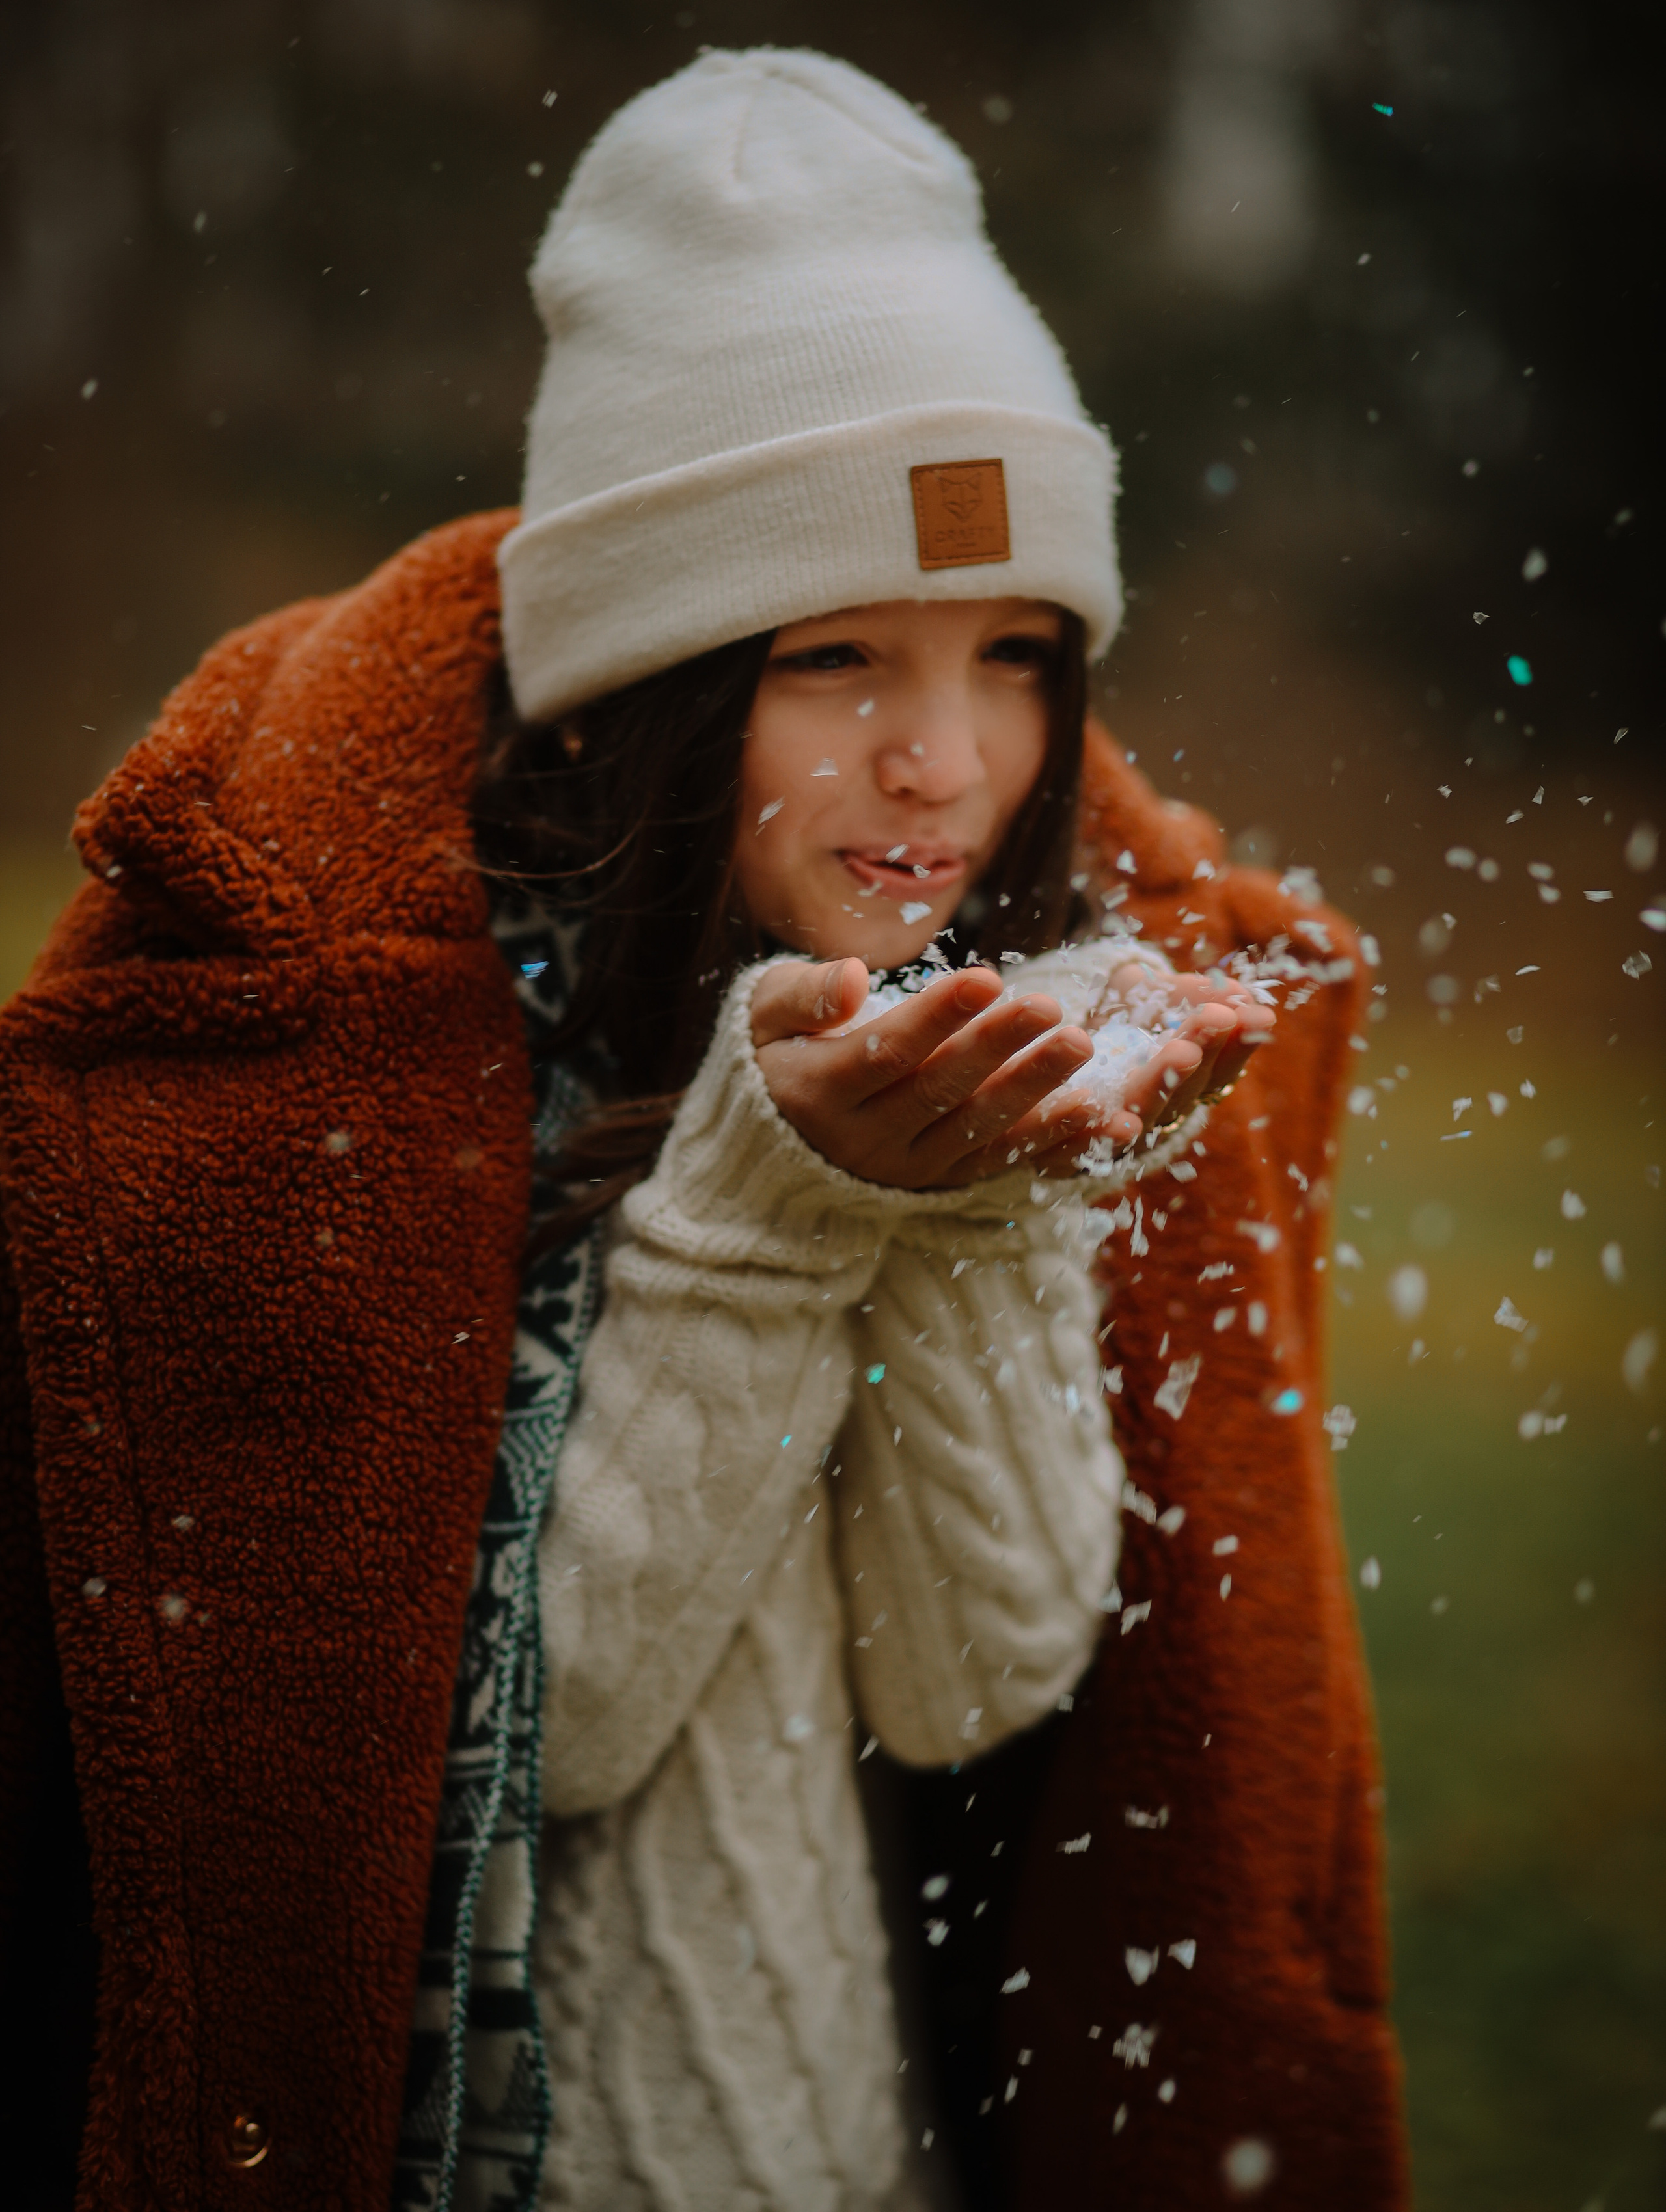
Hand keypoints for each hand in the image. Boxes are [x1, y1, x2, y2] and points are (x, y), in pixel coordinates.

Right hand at [750, 960, 1264, 1189]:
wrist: (771, 1149)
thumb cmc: (773, 1057)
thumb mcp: (763, 1018)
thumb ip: (803, 995)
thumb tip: (856, 979)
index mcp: (818, 1092)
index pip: (886, 1052)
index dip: (937, 1018)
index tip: (986, 977)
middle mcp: (863, 1140)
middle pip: (940, 1091)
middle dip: (998, 1048)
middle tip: (1051, 1007)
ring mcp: (905, 1168)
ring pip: (976, 1131)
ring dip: (1034, 1092)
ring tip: (1082, 1047)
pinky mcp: (940, 1183)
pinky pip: (1000, 1164)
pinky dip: (1052, 1143)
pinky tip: (1101, 1117)